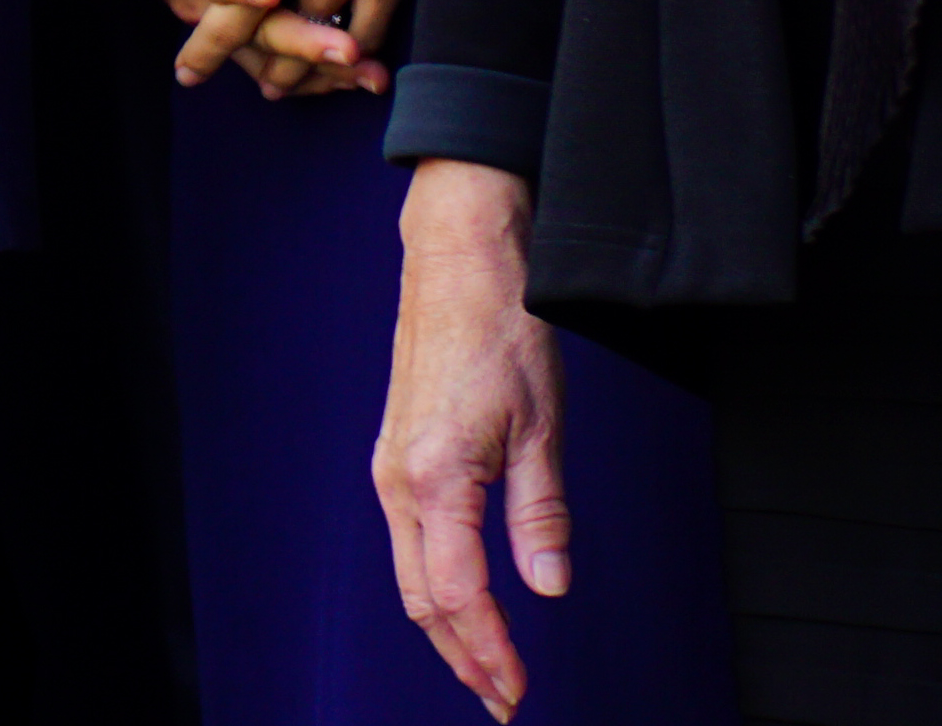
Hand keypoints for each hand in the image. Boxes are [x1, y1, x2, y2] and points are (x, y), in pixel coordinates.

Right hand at [375, 162, 570, 719]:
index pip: (461, 595)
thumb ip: (541, 513)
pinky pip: (410, 543)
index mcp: (437, 478)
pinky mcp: (398, 455)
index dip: (491, 651)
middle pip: (424, 598)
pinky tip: (462, 601)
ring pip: (412, 574)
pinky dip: (435, 587)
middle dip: (463, 658)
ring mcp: (393, 468)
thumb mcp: (542, 424)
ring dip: (447, 629)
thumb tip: (549, 587)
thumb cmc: (501, 327)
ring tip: (487, 668)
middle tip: (504, 702)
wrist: (457, 259)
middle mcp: (401, 480)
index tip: (519, 692)